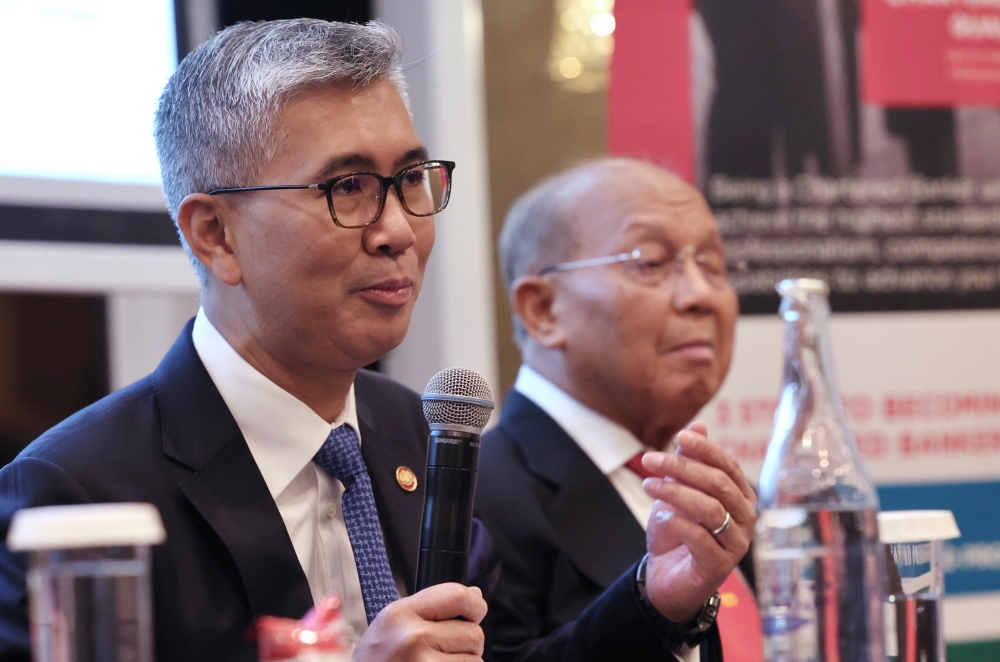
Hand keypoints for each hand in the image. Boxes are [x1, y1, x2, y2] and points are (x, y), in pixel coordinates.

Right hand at [352, 583, 487, 661]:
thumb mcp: (391, 626)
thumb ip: (431, 608)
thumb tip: (474, 597)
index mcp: (399, 615)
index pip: (456, 595)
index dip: (473, 603)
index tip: (475, 610)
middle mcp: (412, 639)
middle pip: (473, 632)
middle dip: (466, 643)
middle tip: (441, 651)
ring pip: (474, 661)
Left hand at [640, 421, 755, 623]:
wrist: (666, 576)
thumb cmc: (678, 531)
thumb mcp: (680, 491)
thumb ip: (691, 461)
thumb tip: (698, 424)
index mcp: (741, 496)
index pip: (727, 466)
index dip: (705, 449)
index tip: (679, 436)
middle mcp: (746, 518)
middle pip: (718, 484)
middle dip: (682, 467)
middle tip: (650, 459)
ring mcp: (736, 543)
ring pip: (710, 509)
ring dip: (675, 492)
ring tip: (648, 485)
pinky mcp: (719, 566)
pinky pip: (701, 538)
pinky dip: (678, 523)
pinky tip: (661, 516)